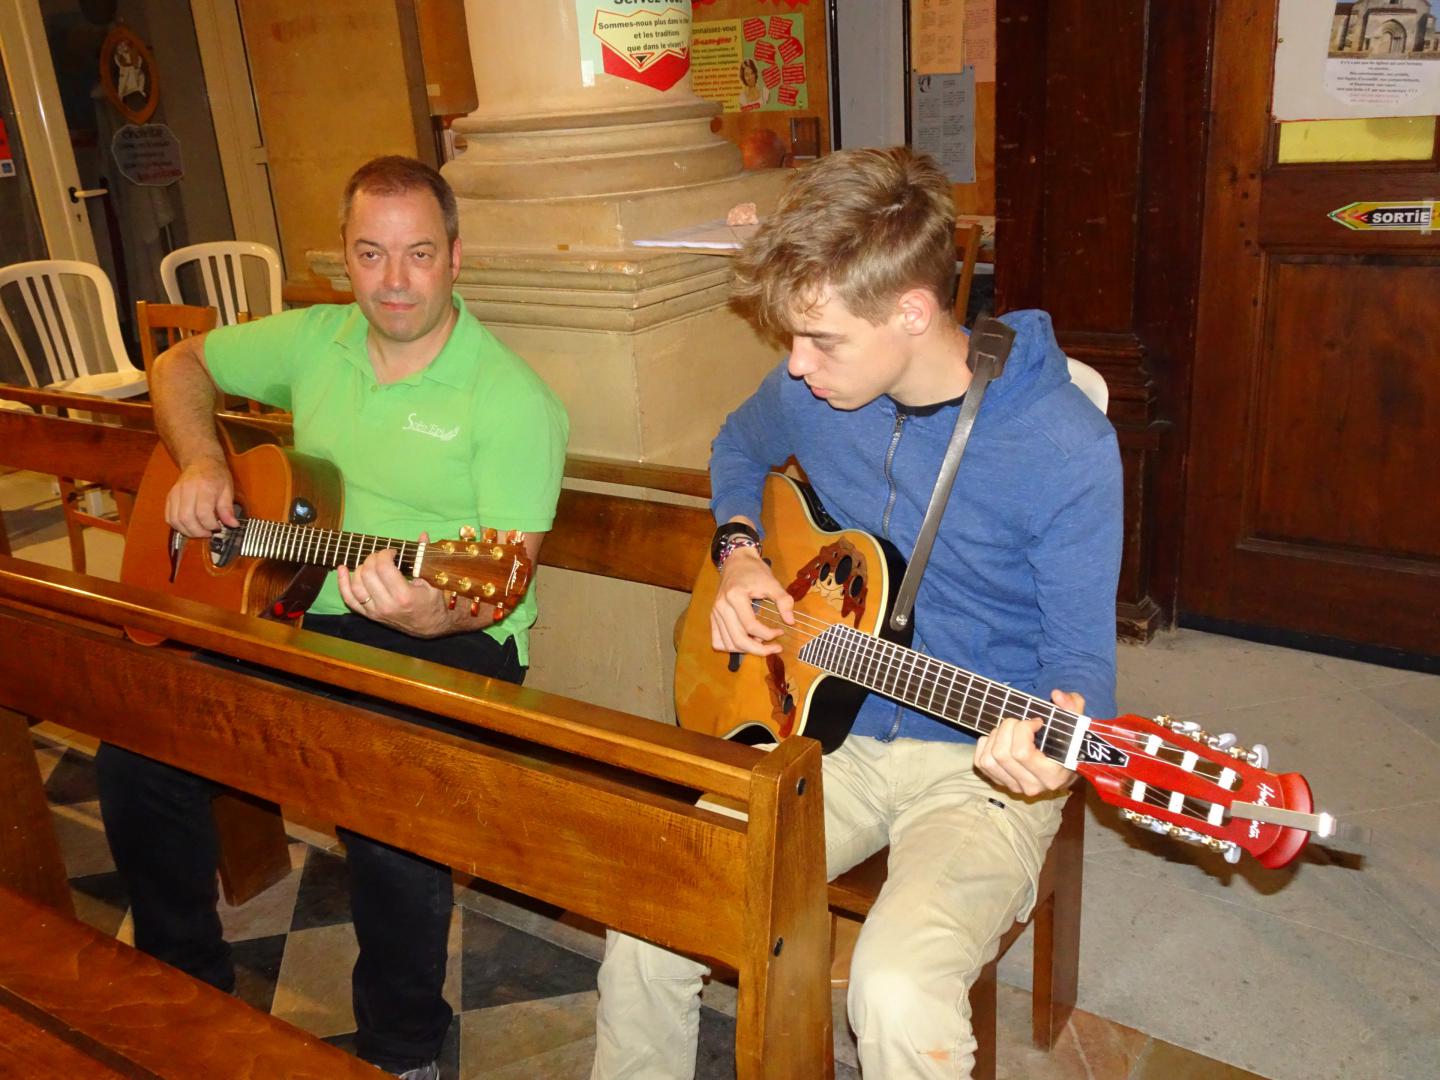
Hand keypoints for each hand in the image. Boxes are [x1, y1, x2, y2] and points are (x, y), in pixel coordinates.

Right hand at [165, 457, 238, 537]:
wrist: (200, 462)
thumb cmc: (216, 475)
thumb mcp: (228, 489)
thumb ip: (228, 508)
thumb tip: (233, 524)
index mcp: (204, 487)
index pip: (202, 512)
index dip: (210, 525)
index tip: (218, 527)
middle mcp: (187, 490)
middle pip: (186, 517)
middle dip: (198, 531)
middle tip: (208, 533)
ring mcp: (175, 493)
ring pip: (175, 520)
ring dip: (187, 531)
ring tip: (199, 531)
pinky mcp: (169, 498)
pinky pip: (169, 517)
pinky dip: (178, 526)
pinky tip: (189, 527)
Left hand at [335, 533, 453, 635]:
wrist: (430, 626)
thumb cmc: (433, 602)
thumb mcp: (433, 580)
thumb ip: (424, 556)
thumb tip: (422, 535)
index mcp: (404, 596)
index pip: (383, 568)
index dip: (384, 554)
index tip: (392, 552)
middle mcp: (387, 605)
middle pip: (368, 574)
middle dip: (373, 558)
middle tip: (382, 556)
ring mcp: (376, 611)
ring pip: (356, 585)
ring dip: (360, 568)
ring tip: (370, 563)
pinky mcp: (369, 615)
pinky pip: (349, 599)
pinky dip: (342, 583)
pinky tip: (342, 569)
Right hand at [710, 546, 793, 655]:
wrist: (737, 561)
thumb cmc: (754, 571)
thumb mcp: (772, 582)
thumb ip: (783, 601)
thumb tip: (790, 621)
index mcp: (735, 596)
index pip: (751, 626)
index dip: (768, 634)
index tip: (781, 631)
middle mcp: (721, 606)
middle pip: (738, 639)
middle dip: (759, 650)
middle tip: (775, 648)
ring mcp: (715, 613)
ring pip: (728, 644)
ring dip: (746, 650)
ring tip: (761, 644)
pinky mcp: (713, 617)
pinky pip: (718, 641)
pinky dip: (731, 647)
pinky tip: (745, 642)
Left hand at [974, 689, 1083, 796]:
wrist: (1064, 768)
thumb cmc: (1070, 745)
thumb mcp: (1077, 725)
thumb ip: (1073, 707)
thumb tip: (1057, 695)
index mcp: (1051, 776)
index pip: (1022, 752)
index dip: (1023, 729)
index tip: (1037, 721)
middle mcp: (1031, 786)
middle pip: (1002, 753)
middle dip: (1008, 728)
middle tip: (1020, 722)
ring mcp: (1014, 786)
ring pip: (989, 759)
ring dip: (995, 736)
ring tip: (1009, 730)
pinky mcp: (1001, 783)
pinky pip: (981, 762)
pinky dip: (985, 745)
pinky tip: (999, 739)